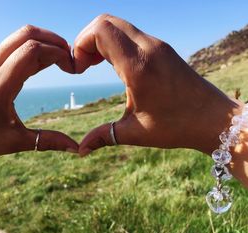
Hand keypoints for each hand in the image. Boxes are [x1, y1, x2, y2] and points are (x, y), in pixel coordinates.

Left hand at [0, 25, 77, 178]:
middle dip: (52, 40)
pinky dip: (31, 47)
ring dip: (42, 41)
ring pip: (18, 36)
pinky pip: (11, 46)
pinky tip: (42, 63)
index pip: (31, 51)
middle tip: (69, 56)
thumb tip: (76, 149)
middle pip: (26, 34)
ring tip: (59, 58)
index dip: (56, 52)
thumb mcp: (16, 142)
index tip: (71, 66)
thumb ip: (48, 141)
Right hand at [74, 14, 242, 156]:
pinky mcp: (162, 48)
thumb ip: (103, 136)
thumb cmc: (177, 126)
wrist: (215, 118)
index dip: (80, 46)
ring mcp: (157, 45)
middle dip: (86, 40)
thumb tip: (81, 150)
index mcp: (138, 67)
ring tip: (94, 65)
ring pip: (118, 24)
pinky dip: (114, 42)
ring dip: (100, 40)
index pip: (99, 30)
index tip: (78, 70)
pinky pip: (130, 33)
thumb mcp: (135, 132)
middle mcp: (148, 48)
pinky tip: (113, 65)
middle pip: (105, 21)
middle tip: (83, 66)